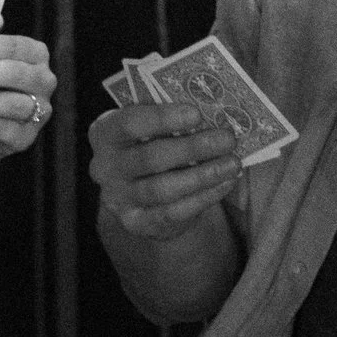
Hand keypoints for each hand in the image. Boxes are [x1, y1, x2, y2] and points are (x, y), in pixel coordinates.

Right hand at [88, 101, 242, 238]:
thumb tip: (212, 113)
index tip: (197, 114)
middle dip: (193, 147)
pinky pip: (173, 212)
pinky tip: (225, 183)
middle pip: (150, 158)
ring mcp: (118, 198)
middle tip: (227, 138)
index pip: (129, 123)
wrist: (141, 190)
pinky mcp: (136, 223)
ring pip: (163, 189)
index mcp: (105, 132)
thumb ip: (172, 118)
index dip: (163, 118)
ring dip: (203, 175)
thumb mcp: (153, 126)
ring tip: (233, 163)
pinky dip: (204, 197)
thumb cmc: (152, 144)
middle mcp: (104, 166)